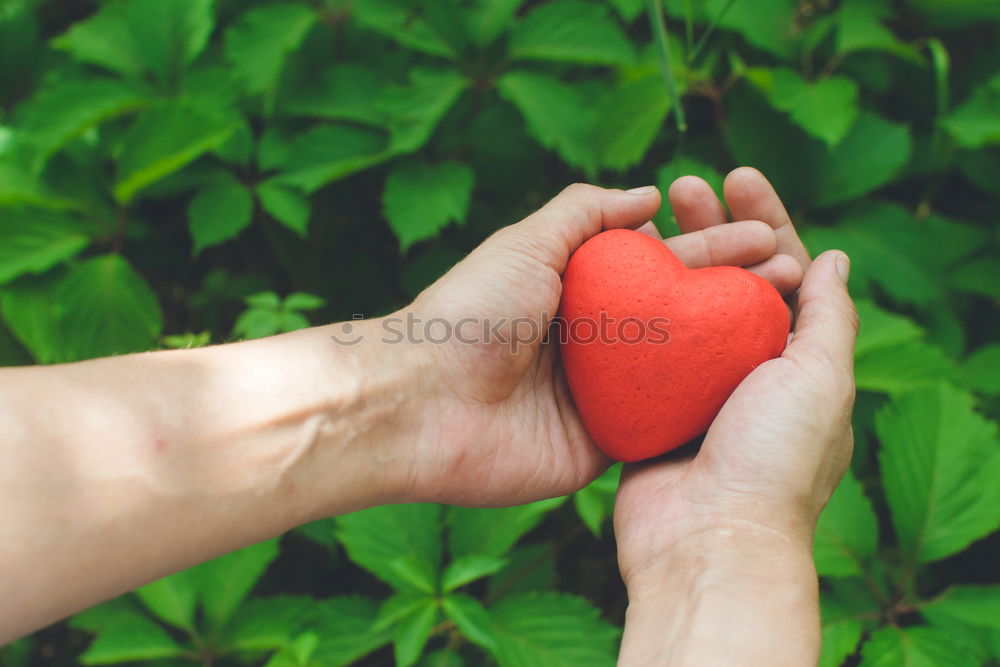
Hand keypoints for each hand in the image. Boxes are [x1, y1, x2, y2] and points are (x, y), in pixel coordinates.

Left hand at [387, 178, 800, 506]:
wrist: (420, 403)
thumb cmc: (468, 314)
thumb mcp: (526, 243)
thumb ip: (584, 214)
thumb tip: (646, 195)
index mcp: (579, 293)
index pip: (661, 264)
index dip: (713, 248)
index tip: (767, 235)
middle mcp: (596, 341)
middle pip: (680, 313)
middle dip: (737, 290)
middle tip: (793, 272)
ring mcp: (601, 395)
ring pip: (679, 368)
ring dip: (733, 345)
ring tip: (790, 318)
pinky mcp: (601, 444)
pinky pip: (661, 423)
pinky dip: (705, 404)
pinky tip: (756, 383)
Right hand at [613, 168, 857, 665]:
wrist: (707, 540)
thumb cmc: (773, 459)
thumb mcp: (821, 379)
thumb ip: (830, 318)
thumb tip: (836, 259)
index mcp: (798, 362)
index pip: (787, 271)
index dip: (766, 219)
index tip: (736, 177)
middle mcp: (748, 372)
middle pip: (730, 280)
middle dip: (713, 228)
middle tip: (685, 184)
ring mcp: (695, 391)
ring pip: (681, 309)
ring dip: (667, 260)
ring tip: (643, 216)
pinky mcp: (650, 410)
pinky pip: (640, 349)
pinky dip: (630, 309)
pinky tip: (612, 272)